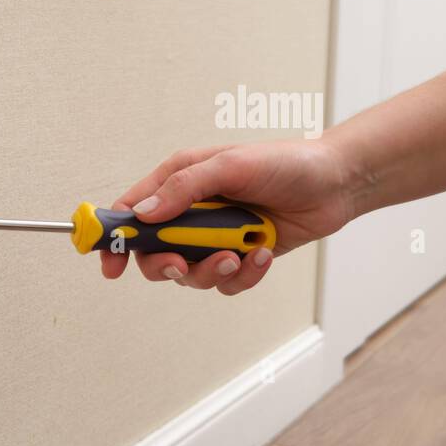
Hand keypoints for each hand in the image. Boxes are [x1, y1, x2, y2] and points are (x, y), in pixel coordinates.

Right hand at [100, 138, 354, 293]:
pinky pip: (228, 282)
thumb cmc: (285, 163)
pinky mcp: (242, 256)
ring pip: (191, 274)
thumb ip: (185, 189)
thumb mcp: (231, 165)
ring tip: (238, 255)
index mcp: (181, 181)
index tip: (109, 264)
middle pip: (154, 252)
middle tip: (180, 264)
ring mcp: (217, 237)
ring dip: (211, 271)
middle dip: (164, 264)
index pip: (133, 211)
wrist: (336, 183)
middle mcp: (193, 211)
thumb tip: (142, 215)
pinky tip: (263, 252)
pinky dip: (245, 274)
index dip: (114, 238)